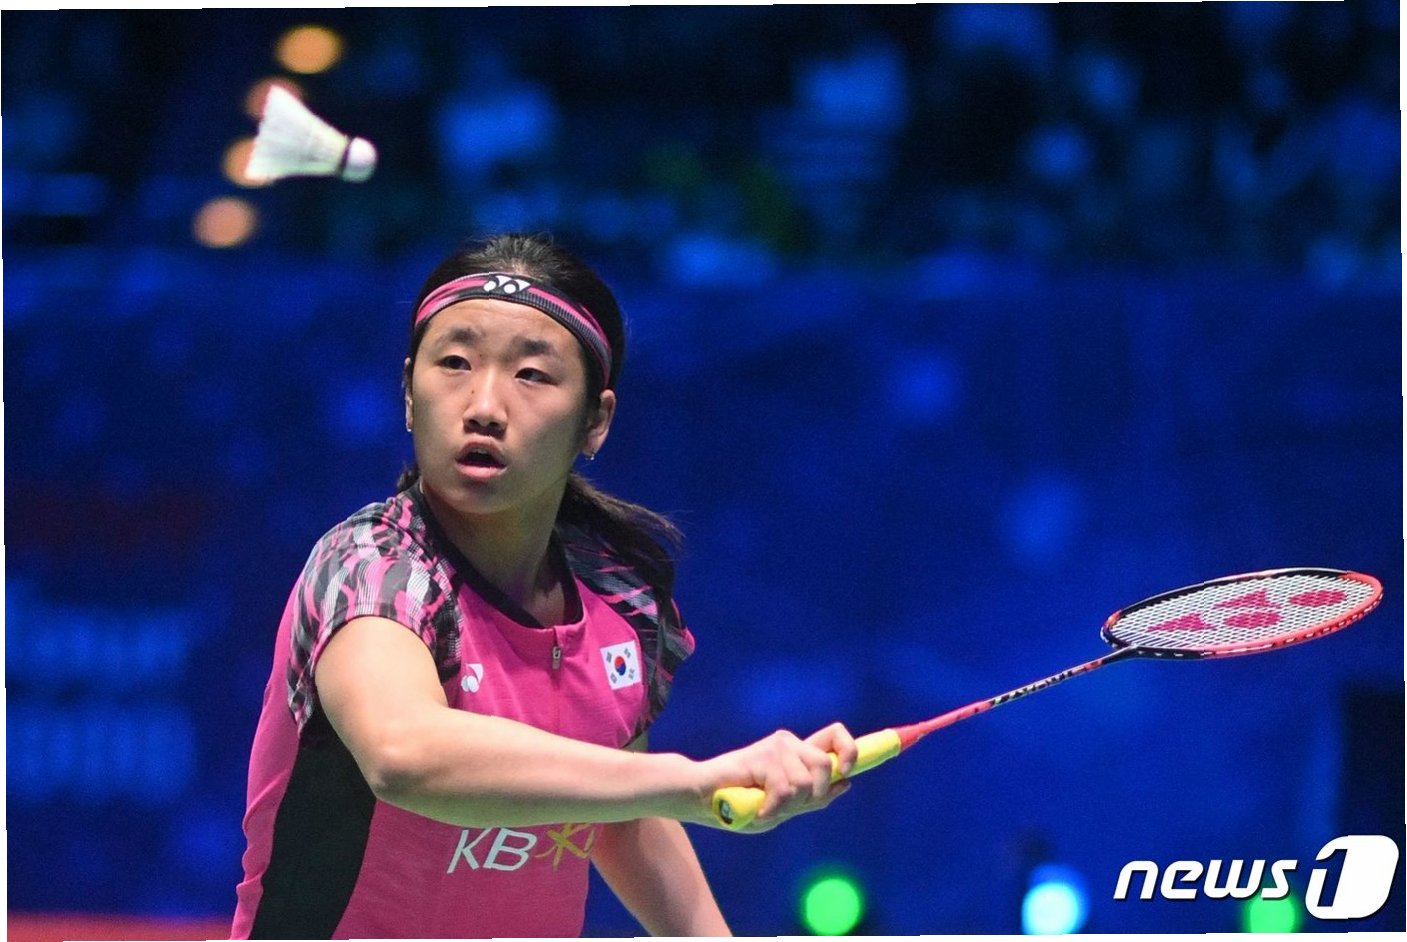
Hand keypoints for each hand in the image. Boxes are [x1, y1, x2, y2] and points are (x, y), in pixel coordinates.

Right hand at [694, 722, 857, 831]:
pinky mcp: (765, 753)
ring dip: (788, 804)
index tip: (896, 744)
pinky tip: (757, 810)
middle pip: (829, 763)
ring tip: (765, 807)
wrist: (702, 798)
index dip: (859, 745)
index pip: (836, 739)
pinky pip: (787, 788)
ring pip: (808, 780)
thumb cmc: (741, 805)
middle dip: (816, 792)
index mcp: (799, 754)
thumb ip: (812, 797)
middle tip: (790, 805)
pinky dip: (773, 808)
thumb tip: (846, 782)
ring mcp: (778, 746)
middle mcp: (791, 744)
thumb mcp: (784, 809)